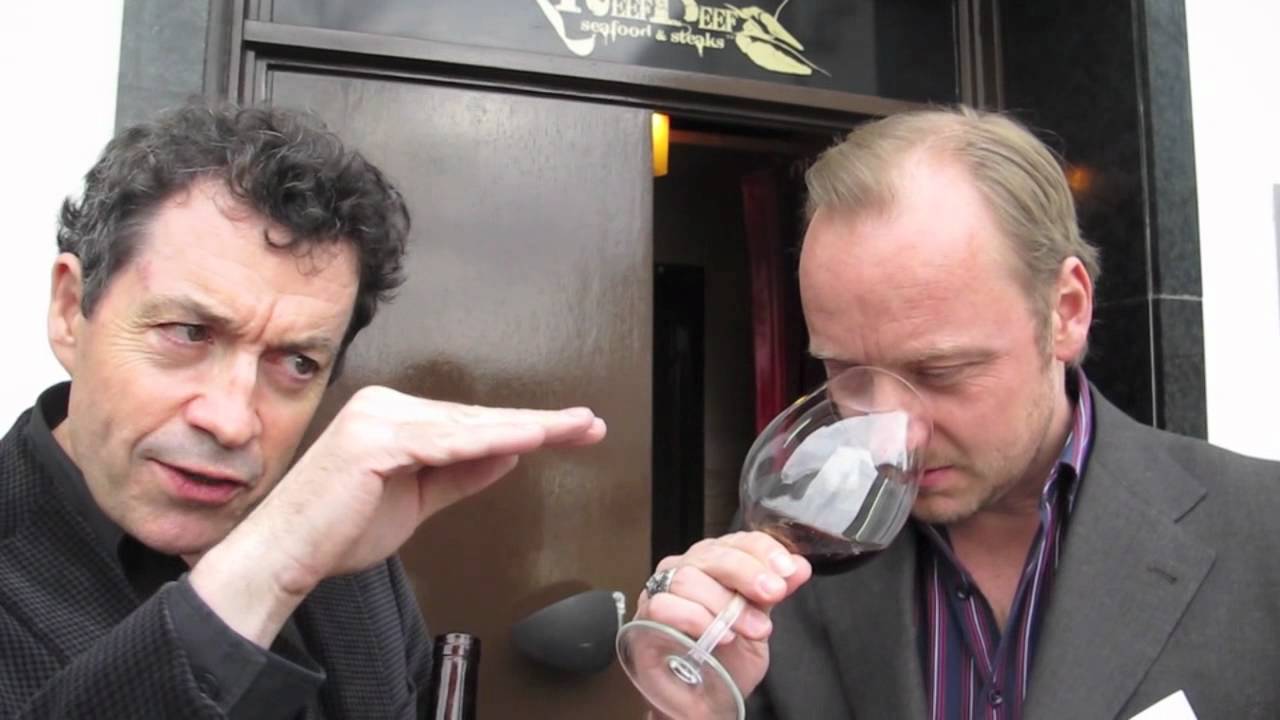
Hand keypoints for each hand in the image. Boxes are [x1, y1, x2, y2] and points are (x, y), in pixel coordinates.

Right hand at [191, 385, 604, 643]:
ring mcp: (378, 419)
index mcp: (394, 417)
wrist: (285, 556)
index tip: (572, 429)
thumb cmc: (340, 529)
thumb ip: (461, 474)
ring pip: (468, 427)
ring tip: (571, 428)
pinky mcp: (374, 440)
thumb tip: (509, 452)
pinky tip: (527, 438)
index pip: (472, 423)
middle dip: (539, 424)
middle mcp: (385, 407)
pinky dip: (490, 440)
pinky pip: (445, 443)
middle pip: (477, 418)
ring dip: (526, 427)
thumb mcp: (418, 499)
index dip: (525, 427)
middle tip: (589, 424)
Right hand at [634, 532, 810, 700]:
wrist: (701, 699)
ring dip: (726, 604)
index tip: (787, 570)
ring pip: (688, 578)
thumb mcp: (760, 621)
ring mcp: (662, 589)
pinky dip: (696, 619)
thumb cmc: (726, 657)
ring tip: (753, 628)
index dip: (764, 551)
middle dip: (748, 573)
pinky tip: (719, 636)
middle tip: (772, 592)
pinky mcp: (646, 615)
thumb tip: (800, 567)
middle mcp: (688, 567)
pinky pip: (665, 606)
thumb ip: (775, 592)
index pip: (739, 540)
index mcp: (717, 561)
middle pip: (715, 554)